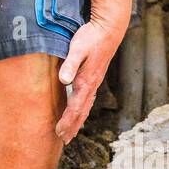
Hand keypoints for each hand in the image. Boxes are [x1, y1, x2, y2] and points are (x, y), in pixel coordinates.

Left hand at [55, 20, 122, 143]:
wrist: (109, 28)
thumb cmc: (91, 37)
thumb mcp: (78, 48)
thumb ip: (70, 64)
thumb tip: (64, 80)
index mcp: (86, 81)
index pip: (76, 107)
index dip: (67, 121)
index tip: (59, 132)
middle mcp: (92, 84)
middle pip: (82, 111)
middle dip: (73, 126)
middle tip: (64, 140)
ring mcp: (95, 81)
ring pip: (86, 106)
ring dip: (78, 121)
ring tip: (71, 132)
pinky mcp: (95, 76)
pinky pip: (88, 99)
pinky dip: (83, 110)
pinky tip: (80, 111)